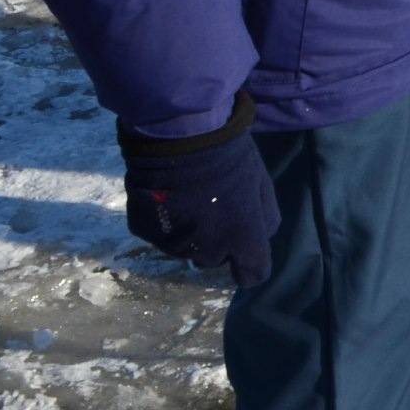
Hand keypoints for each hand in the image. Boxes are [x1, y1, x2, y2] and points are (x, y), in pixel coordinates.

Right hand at [122, 136, 279, 286]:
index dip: (250, 265)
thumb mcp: (261, 184)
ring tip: (186, 199)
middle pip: (216, 258)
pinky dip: (162, 222)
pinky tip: (164, 196)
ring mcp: (172, 244)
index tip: (245, 252)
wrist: (178, 135)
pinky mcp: (144, 233)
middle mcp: (207, 250)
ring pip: (186, 249)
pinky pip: (159, 234)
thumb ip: (265, 217)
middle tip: (212, 208)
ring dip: (189, 233)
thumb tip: (260, 236)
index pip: (252, 274)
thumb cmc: (228, 156)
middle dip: (218, 241)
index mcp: (241, 239)